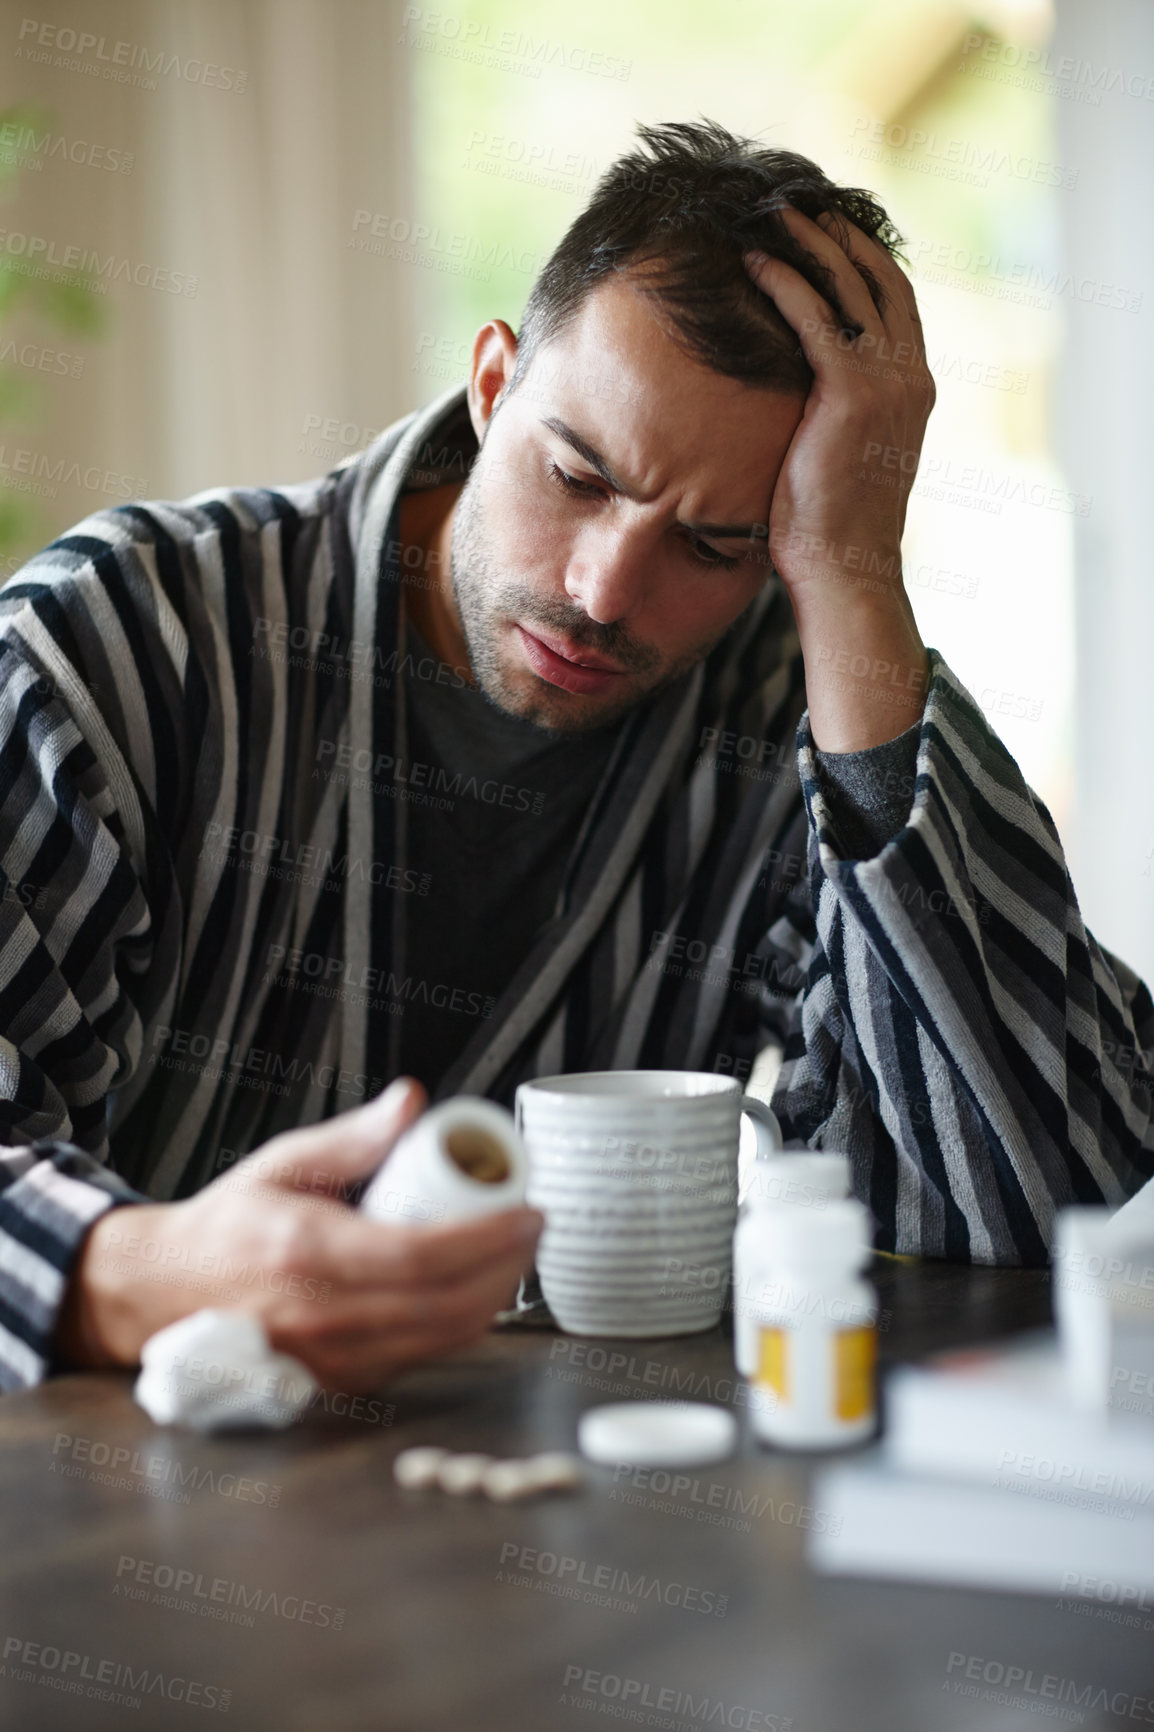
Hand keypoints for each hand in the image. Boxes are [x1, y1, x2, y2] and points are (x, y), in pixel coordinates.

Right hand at [53, 1078, 543, 1391]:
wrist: (165, 1294)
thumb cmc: (227, 1226)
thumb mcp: (284, 1163)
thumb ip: (353, 1137)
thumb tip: (412, 1102)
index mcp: (309, 1251)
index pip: (423, 1255)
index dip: (489, 1238)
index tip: (528, 1213)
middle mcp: (323, 1313)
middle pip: (447, 1304)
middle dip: (508, 1267)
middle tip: (533, 1229)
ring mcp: (332, 1357)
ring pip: (442, 1339)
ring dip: (494, 1298)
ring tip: (514, 1254)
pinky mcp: (339, 1381)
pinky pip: (420, 1358)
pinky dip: (460, 1325)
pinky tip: (476, 1290)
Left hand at [744, 209, 934, 749]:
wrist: (847, 571)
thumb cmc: (829, 530)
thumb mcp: (839, 457)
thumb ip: (831, 415)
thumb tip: (792, 403)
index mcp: (911, 389)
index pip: (895, 303)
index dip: (866, 259)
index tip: (831, 230)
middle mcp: (908, 376)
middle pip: (879, 279)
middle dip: (840, 235)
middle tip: (799, 202)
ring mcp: (885, 381)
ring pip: (850, 286)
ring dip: (811, 243)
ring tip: (771, 213)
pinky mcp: (850, 393)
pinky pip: (815, 318)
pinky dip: (785, 282)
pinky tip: (753, 262)